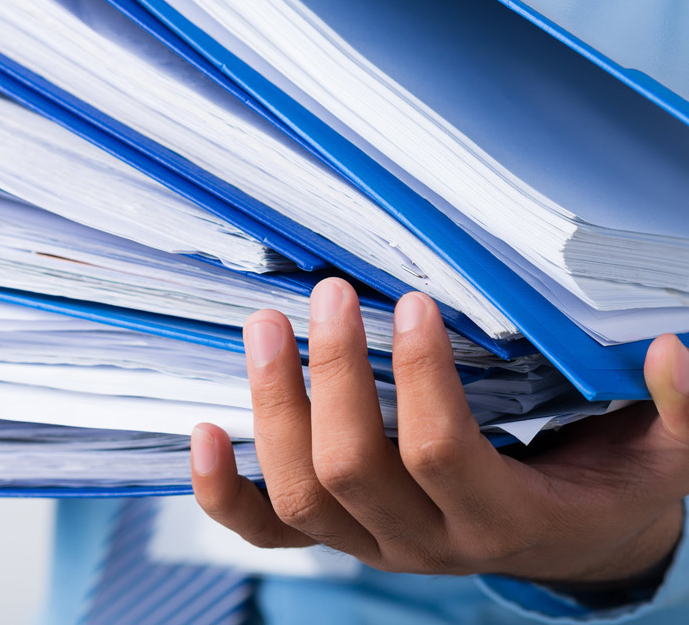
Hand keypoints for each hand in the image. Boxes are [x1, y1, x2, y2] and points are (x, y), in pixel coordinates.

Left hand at [190, 277, 688, 587]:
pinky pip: (265, 530)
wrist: (574, 545)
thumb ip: (681, 408)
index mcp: (503, 519)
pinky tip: (200, 432)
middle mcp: (427, 543)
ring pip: (301, 494)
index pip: (443, 454)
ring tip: (267, 323)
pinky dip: (222, 492)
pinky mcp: (339, 538)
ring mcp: (374, 544)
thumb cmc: (610, 486)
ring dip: (273, 406)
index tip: (410, 302)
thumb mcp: (666, 455)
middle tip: (326, 294)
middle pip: (354, 469)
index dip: (420, 379)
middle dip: (333, 376)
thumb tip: (676, 347)